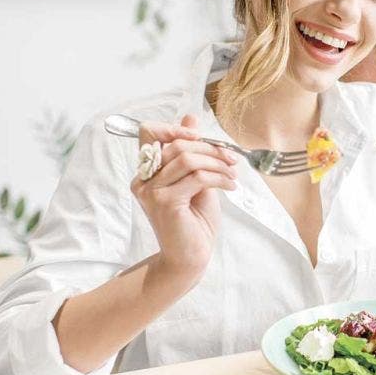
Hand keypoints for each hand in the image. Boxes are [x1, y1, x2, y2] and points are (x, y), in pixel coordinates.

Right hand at [130, 114, 237, 280]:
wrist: (191, 256)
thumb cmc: (194, 220)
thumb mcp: (196, 178)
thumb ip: (191, 151)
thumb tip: (190, 117)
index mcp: (147, 171)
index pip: (148, 132)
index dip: (173, 127)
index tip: (200, 136)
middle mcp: (143, 180)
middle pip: (176, 145)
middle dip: (210, 147)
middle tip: (231, 158)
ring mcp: (151, 191)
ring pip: (187, 159)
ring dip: (217, 162)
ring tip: (232, 173)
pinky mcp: (164, 202)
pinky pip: (196, 177)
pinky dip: (218, 177)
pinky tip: (230, 185)